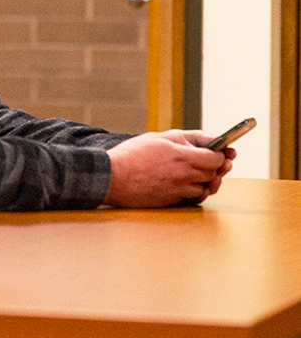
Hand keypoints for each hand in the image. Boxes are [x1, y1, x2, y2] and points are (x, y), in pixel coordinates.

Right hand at [104, 130, 234, 208]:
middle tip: (219, 163)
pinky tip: (191, 185)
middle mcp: (183, 175)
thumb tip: (208, 138)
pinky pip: (192, 198)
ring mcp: (178, 190)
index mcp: (182, 156)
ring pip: (205, 188)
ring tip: (204, 174)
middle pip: (213, 174)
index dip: (223, 155)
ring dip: (207, 181)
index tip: (225, 152)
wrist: (112, 176)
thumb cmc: (132, 154)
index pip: (216, 158)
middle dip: (218, 168)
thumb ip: (187, 137)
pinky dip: (195, 192)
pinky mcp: (171, 201)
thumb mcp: (160, 136)